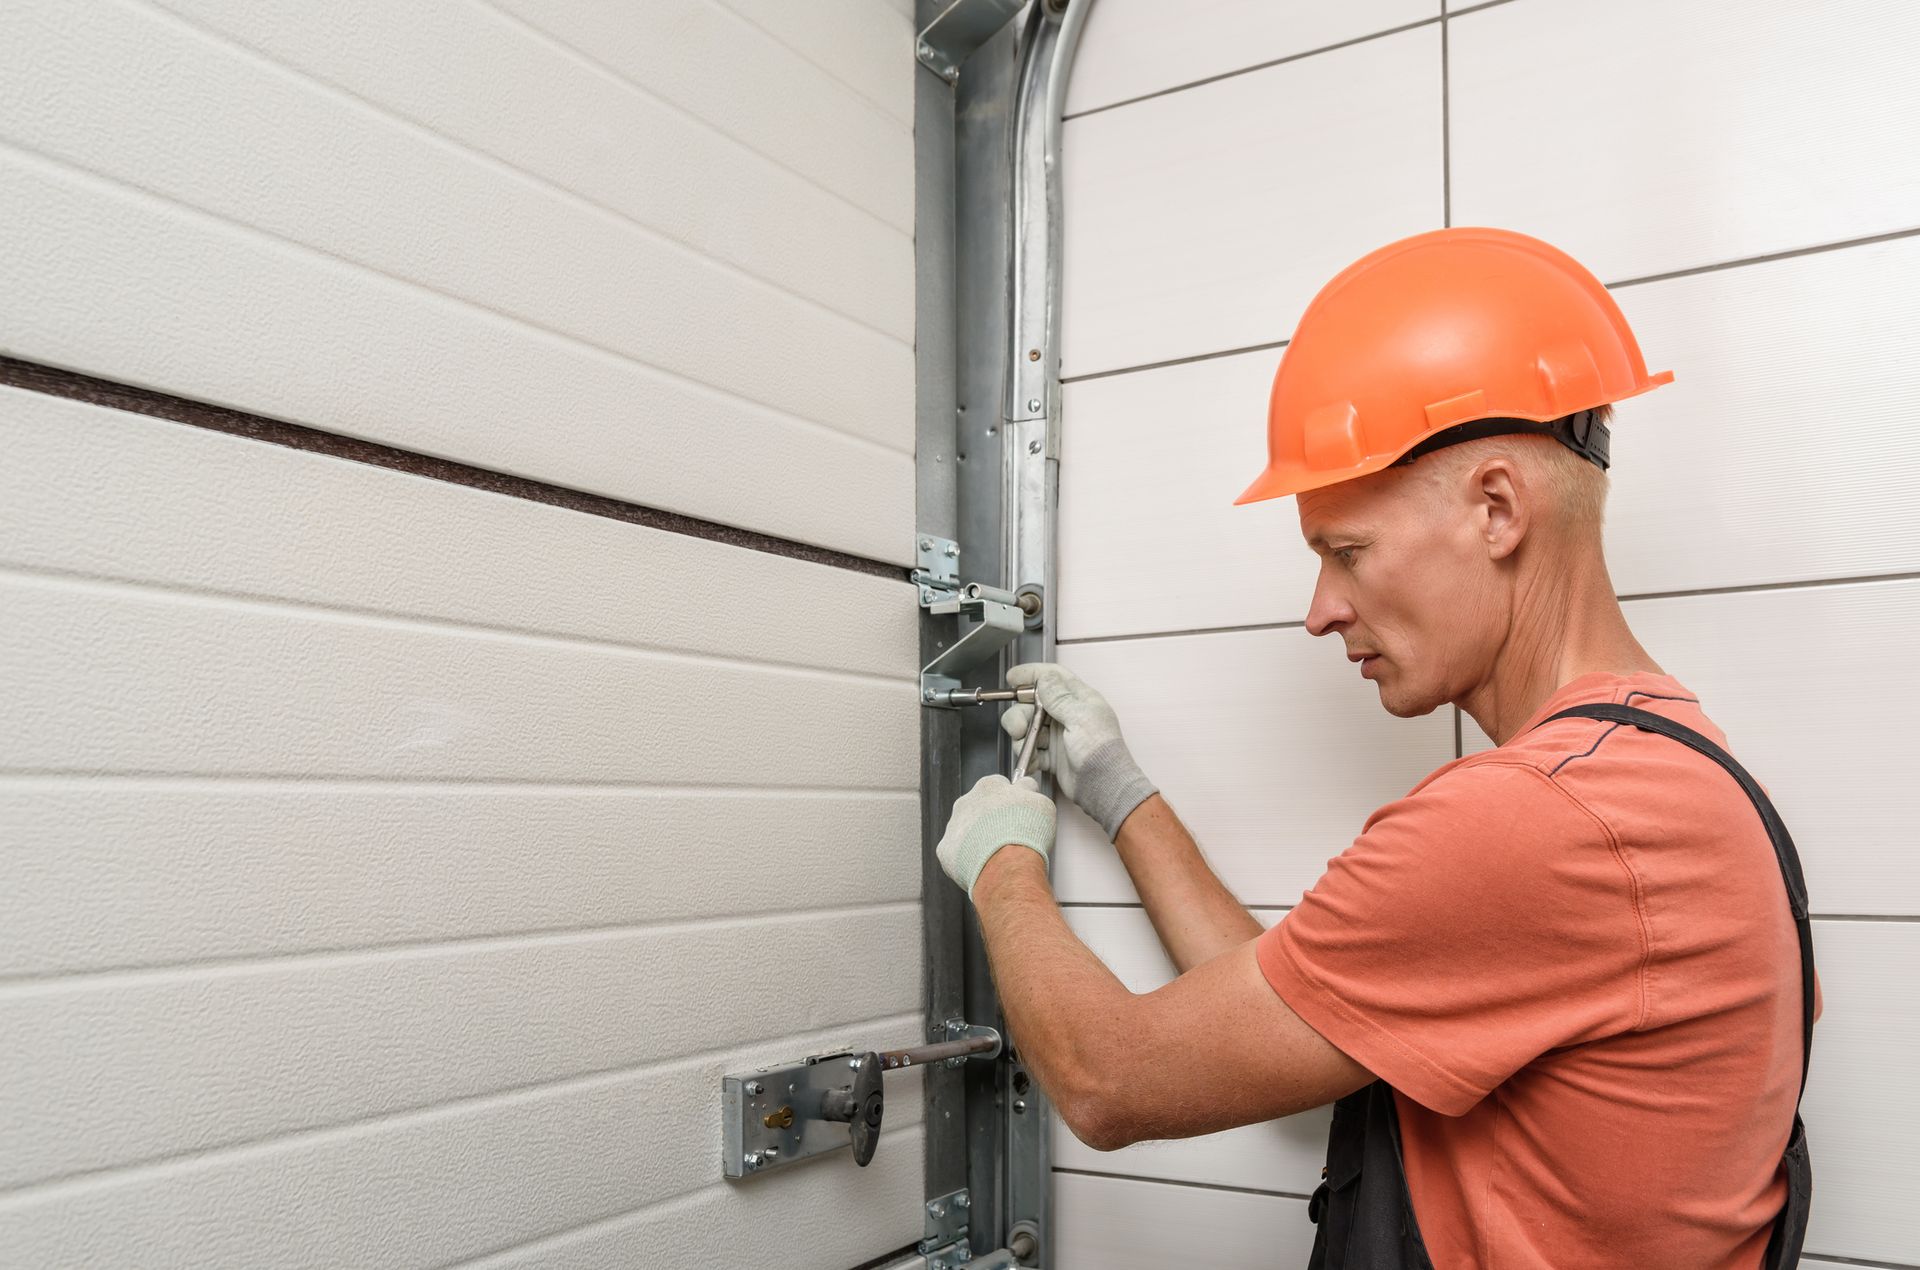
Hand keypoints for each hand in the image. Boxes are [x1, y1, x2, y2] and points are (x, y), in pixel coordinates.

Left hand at [935, 774, 1055, 898]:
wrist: (1006, 865)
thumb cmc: (1023, 835)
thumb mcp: (1042, 804)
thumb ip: (1029, 793)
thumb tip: (1027, 790)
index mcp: (989, 786)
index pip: (1000, 785)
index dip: (1011, 799)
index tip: (1018, 810)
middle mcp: (967, 801)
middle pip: (980, 807)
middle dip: (993, 819)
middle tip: (1009, 834)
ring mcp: (954, 825)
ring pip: (968, 829)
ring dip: (980, 838)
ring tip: (998, 852)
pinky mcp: (947, 849)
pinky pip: (958, 852)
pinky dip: (969, 857)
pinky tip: (985, 863)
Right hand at [1001, 662, 1157, 839]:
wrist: (1103, 787)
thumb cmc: (1098, 749)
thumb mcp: (1080, 717)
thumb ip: (1059, 697)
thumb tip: (1043, 678)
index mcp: (1079, 699)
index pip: (1052, 677)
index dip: (1031, 674)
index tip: (1012, 679)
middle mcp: (1067, 714)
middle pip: (1033, 703)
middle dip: (1020, 714)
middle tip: (1017, 728)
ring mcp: (1058, 736)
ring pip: (1028, 727)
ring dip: (1021, 737)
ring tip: (1024, 748)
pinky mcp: (1052, 756)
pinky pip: (1031, 750)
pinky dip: (1028, 756)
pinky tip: (1034, 763)